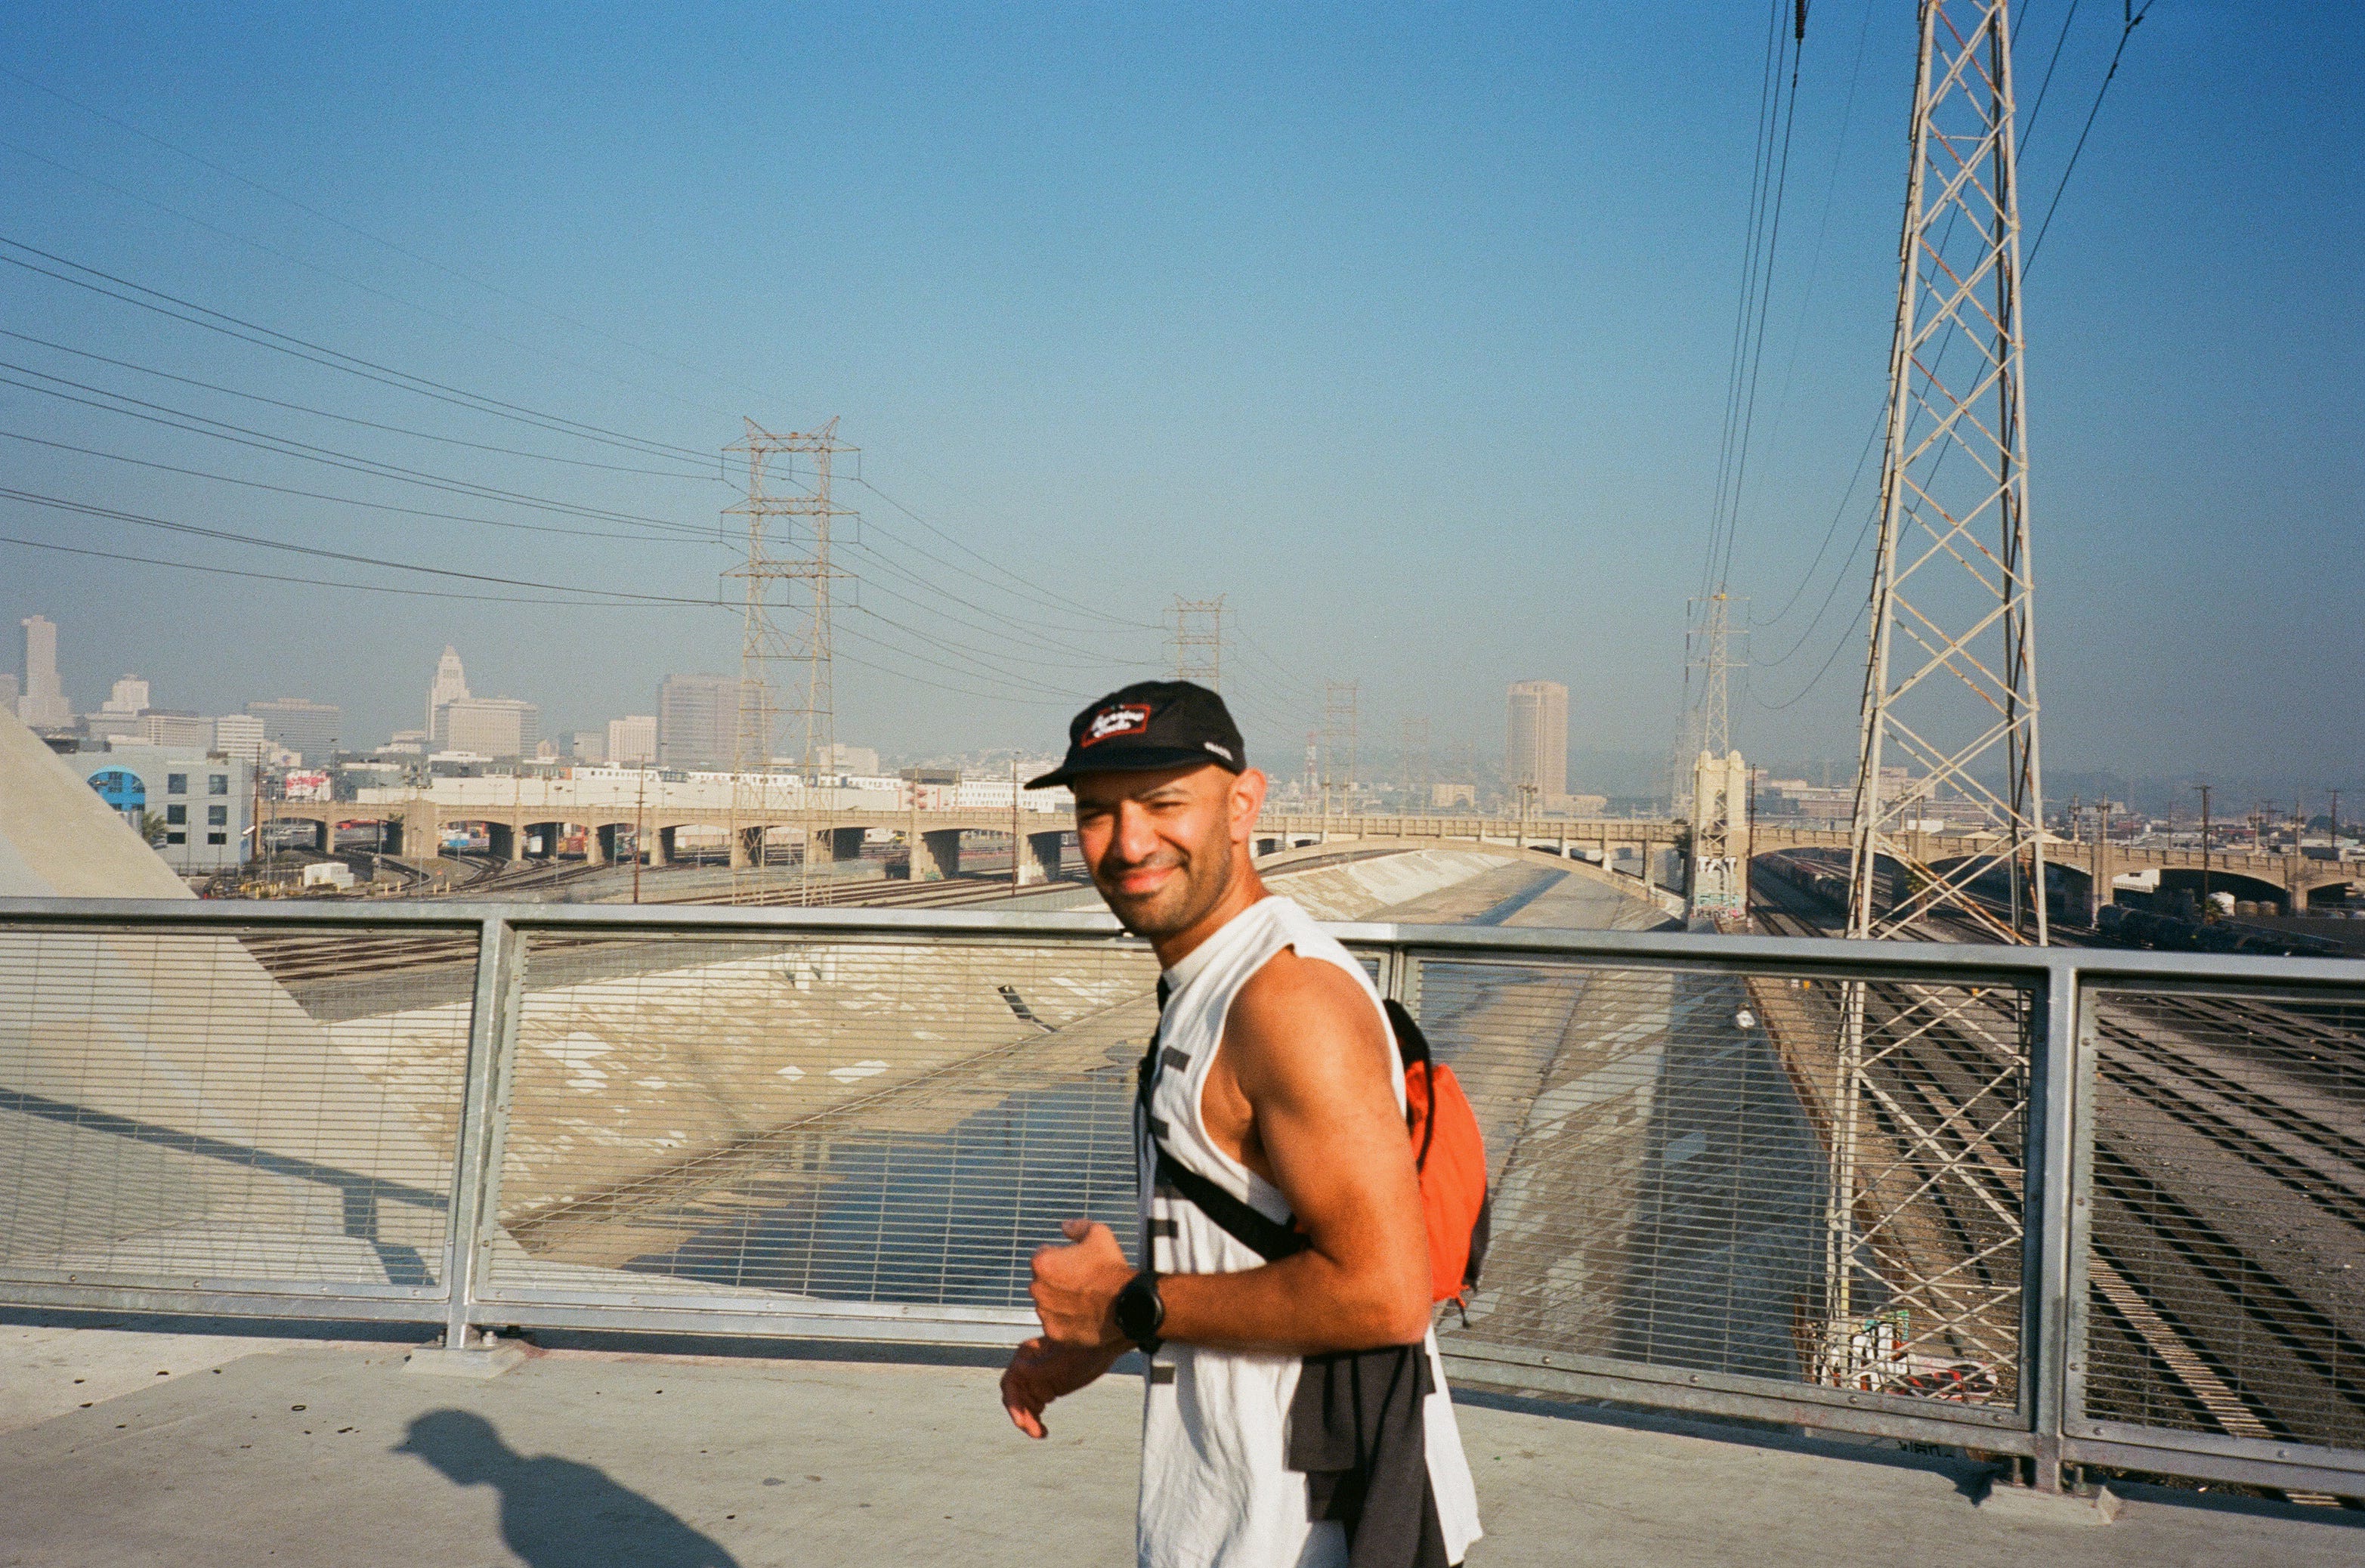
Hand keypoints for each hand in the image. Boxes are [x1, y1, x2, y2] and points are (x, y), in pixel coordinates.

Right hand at [999, 1335, 1118, 1438]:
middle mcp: (1027, 1367)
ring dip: (1028, 1421)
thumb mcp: (1065, 1360)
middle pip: (1015, 1398)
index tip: (1021, 1422)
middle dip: (1022, 1416)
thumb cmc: (1085, 1348)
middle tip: (1036, 1433)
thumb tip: (1018, 1369)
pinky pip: (1033, 1408)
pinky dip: (1035, 1419)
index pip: (1010, 1383)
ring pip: (1023, 1406)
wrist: (1103, 1347)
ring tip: (1042, 1434)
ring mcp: (1036, 1379)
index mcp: (1026, 1355)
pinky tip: (1043, 1430)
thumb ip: (1041, 1366)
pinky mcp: (1046, 1388)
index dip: (1013, 1404)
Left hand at [1028, 1218, 1133, 1349]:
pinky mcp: (1054, 1332)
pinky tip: (1083, 1314)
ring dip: (1059, 1300)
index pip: (1042, 1255)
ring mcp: (1044, 1312)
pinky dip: (1065, 1320)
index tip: (1075, 1262)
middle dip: (1057, 1280)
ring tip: (1084, 1298)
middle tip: (1081, 1281)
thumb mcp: (1098, 1234)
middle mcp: (1037, 1288)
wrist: (1126, 1304)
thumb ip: (1077, 1227)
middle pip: (1042, 1281)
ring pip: (1047, 1303)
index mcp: (1042, 1263)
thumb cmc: (1111, 1270)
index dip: (1060, 1257)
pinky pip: (1055, 1323)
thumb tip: (1065, 1226)